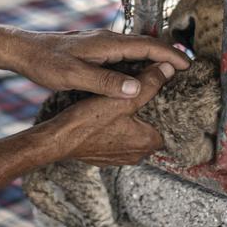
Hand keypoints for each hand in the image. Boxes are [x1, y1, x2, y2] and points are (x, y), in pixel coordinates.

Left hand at [8, 28, 190, 98]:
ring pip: (136, 51)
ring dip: (154, 60)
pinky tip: (140, 77)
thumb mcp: (73, 76)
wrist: (23, 50)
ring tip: (171, 75)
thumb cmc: (46, 63)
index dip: (170, 55)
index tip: (189, 65)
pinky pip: (125, 56)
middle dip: (169, 56)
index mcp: (107, 43)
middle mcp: (108, 40)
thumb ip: (105, 83)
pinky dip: (139, 64)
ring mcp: (102, 44)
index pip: (148, 46)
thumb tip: (136, 89)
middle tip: (188, 71)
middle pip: (147, 46)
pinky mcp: (95, 51)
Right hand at [48, 62, 174, 165]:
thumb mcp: (122, 98)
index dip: (164, 108)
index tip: (159, 95)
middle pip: (150, 129)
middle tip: (140, 95)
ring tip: (123, 103)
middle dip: (146, 114)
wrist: (58, 140)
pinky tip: (107, 117)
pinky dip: (115, 129)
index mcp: (148, 142)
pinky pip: (117, 141)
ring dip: (129, 122)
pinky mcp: (106, 157)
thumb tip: (169, 68)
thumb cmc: (88, 122)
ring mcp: (121, 157)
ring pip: (133, 135)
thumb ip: (149, 83)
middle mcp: (138, 154)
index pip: (168, 124)